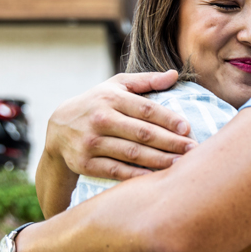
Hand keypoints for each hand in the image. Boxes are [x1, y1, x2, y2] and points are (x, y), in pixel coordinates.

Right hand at [42, 70, 196, 180]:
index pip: (146, 109)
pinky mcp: (85, 163)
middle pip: (142, 133)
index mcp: (111, 98)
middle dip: (170, 142)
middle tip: (192, 150)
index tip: (188, 128)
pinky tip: (155, 177)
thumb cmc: (96, 104)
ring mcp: (91, 142)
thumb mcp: (115, 85)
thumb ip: (145, 80)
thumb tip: (174, 74)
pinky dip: (136, 175)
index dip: (168, 119)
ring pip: (131, 153)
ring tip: (180, 164)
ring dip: (159, 160)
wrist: (58, 129)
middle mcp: (100, 119)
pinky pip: (115, 171)